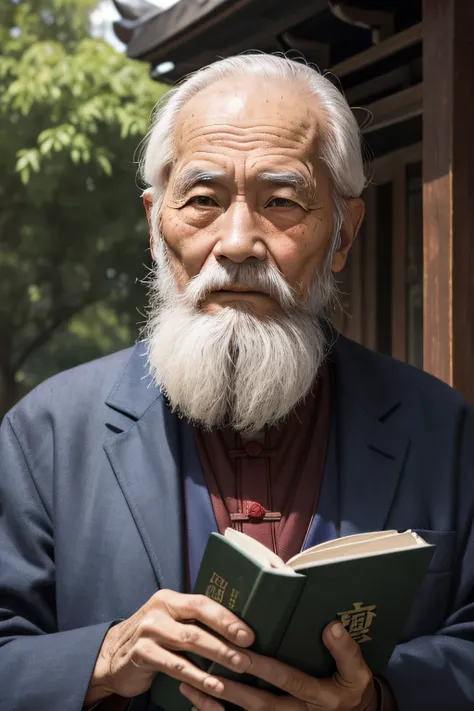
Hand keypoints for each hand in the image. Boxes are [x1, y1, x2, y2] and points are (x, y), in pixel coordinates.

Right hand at [84, 590, 254, 705]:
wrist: (110, 657)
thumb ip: (193, 621)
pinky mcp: (141, 654)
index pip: (202, 602)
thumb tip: (236, 629)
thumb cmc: (151, 639)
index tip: (249, 633)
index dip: (226, 617)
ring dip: (217, 656)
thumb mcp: (169, 622)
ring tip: (239, 667)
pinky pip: (175, 666)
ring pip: (189, 642)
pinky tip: (213, 686)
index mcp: (169, 599)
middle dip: (226, 637)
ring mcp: (148, 631)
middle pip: (198, 621)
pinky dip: (197, 677)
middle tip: (248, 652)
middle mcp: (158, 610)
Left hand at [179, 621, 377, 710]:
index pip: (288, 680)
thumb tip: (331, 626)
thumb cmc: (351, 689)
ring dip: (218, 703)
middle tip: (207, 666)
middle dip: (233, 687)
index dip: (265, 667)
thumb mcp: (357, 672)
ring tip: (190, 685)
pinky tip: (197, 704)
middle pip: (260, 703)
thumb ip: (345, 651)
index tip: (243, 650)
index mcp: (318, 696)